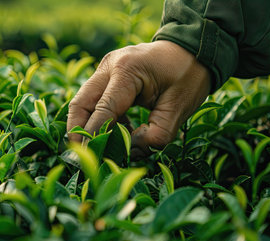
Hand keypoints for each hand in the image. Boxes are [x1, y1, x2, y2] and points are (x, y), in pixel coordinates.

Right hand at [67, 40, 210, 155]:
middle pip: (80, 104)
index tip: (92, 160)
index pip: (103, 110)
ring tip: (106, 147)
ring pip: (83, 102)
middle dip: (78, 132)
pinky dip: (101, 119)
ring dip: (89, 126)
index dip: (96, 137)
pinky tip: (119, 132)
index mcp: (127, 70)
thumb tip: (130, 151)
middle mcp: (110, 66)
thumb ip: (156, 136)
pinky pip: (95, 100)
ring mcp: (106, 68)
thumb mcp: (179, 109)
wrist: (191, 49)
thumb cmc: (188, 76)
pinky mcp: (107, 74)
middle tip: (82, 158)